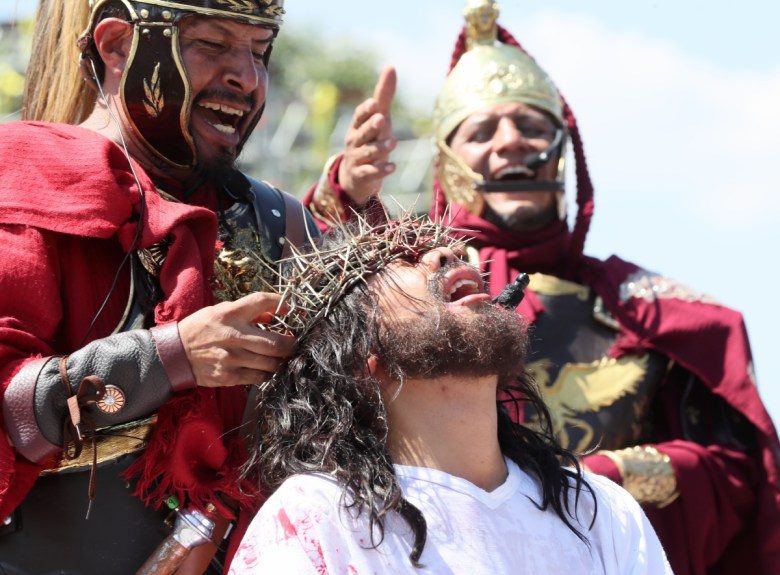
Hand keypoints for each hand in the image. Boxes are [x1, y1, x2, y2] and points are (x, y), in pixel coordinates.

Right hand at [177, 292, 295, 387]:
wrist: (173, 354)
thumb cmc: (199, 330)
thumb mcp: (218, 312)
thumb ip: (245, 312)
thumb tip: (272, 314)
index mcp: (229, 314)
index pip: (261, 301)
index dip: (280, 303)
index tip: (288, 309)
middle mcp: (233, 335)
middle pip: (275, 342)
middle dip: (290, 344)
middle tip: (292, 343)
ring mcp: (231, 358)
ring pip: (270, 363)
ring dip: (280, 360)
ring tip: (280, 357)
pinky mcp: (228, 376)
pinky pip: (258, 377)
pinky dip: (267, 373)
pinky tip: (265, 368)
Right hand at [338, 65, 396, 205]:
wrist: (355, 178)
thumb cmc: (369, 141)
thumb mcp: (377, 120)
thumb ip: (384, 96)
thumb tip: (391, 66)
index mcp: (358, 126)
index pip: (360, 116)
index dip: (366, 110)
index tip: (374, 103)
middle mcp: (355, 142)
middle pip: (362, 133)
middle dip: (371, 126)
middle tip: (381, 119)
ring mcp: (357, 159)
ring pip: (368, 152)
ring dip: (380, 148)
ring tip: (393, 143)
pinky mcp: (362, 176)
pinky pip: (370, 173)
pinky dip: (380, 170)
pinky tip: (392, 167)